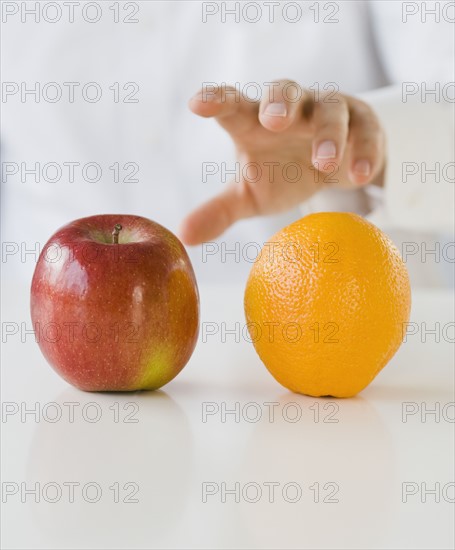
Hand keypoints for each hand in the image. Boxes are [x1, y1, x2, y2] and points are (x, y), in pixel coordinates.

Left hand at [180, 80, 385, 244]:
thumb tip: (185, 236)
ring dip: (327, 133)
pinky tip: (360, 175)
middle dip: (279, 102)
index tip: (198, 104)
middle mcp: (291, 110)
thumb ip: (219, 211)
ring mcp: (327, 112)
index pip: (233, 107)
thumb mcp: (251, 195)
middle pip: (284, 92)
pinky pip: (366, 129)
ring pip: (330, 109)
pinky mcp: (362, 123)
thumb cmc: (284, 174)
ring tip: (325, 163)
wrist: (334, 168)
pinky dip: (365, 149)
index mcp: (255, 123)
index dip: (217, 101)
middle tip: (273, 120)